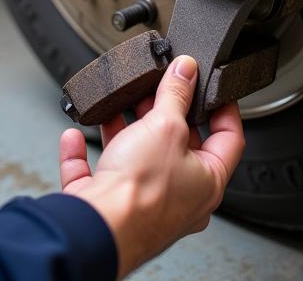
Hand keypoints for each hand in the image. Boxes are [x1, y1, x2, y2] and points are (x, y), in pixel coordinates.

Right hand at [58, 56, 244, 278]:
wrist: (97, 230)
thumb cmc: (141, 195)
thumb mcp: (166, 126)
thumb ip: (176, 94)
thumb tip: (186, 71)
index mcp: (206, 183)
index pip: (228, 139)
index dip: (223, 109)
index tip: (214, 88)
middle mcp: (178, 198)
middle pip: (176, 145)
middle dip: (162, 112)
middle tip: (157, 86)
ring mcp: (140, 204)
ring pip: (134, 158)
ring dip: (122, 129)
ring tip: (117, 103)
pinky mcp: (105, 209)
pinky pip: (93, 175)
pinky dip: (82, 154)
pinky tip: (74, 136)